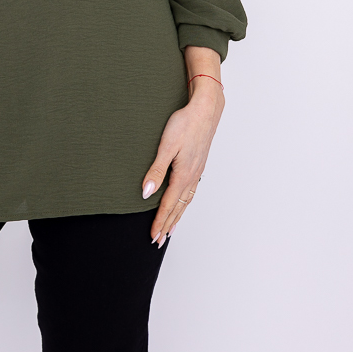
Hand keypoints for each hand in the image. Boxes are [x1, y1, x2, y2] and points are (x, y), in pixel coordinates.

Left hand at [142, 74, 224, 246]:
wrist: (205, 110)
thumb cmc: (185, 124)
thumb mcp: (166, 146)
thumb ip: (156, 170)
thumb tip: (146, 192)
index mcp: (183, 175)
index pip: (169, 204)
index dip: (159, 221)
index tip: (153, 236)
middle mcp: (192, 177)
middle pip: (179, 208)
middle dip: (168, 224)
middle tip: (159, 241)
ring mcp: (197, 172)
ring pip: (186, 201)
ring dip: (177, 216)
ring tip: (170, 229)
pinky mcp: (198, 165)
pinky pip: (191, 192)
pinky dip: (185, 203)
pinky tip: (183, 203)